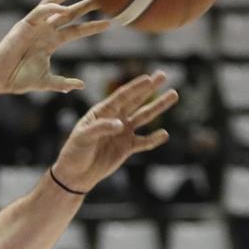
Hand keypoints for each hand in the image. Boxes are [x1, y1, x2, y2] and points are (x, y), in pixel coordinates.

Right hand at [0, 0, 109, 94]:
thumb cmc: (19, 79)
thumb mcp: (46, 81)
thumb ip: (63, 83)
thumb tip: (81, 86)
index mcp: (51, 42)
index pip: (76, 30)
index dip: (92, 26)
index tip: (109, 23)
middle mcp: (45, 30)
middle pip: (70, 13)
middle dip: (85, 5)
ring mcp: (35, 26)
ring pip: (54, 4)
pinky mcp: (24, 24)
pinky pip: (40, 11)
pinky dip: (52, 8)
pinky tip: (64, 8)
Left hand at [53, 72, 177, 192]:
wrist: (76, 174)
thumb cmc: (75, 152)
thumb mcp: (83, 137)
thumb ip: (101, 128)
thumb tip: (121, 124)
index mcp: (101, 112)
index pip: (121, 97)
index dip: (135, 87)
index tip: (148, 78)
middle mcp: (115, 119)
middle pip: (135, 101)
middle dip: (149, 89)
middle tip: (163, 75)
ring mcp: (123, 132)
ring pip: (144, 117)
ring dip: (158, 106)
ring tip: (173, 94)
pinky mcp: (128, 147)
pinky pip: (144, 142)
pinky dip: (154, 139)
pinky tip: (164, 134)